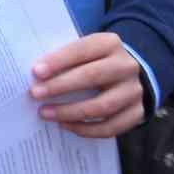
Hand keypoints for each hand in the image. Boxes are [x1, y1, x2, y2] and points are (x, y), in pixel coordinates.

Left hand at [29, 32, 143, 137]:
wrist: (129, 74)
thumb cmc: (94, 60)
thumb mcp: (83, 51)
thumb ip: (65, 58)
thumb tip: (36, 74)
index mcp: (109, 44)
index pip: (82, 50)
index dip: (59, 61)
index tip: (37, 72)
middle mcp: (126, 66)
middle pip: (92, 76)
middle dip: (60, 86)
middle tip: (36, 93)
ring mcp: (134, 91)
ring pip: (103, 105)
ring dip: (70, 111)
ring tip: (45, 113)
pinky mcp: (138, 112)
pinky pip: (112, 126)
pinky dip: (87, 129)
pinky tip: (66, 125)